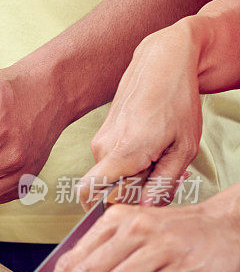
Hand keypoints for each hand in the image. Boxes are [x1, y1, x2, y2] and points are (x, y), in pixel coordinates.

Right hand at [77, 26, 201, 208]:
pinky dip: (132, 165)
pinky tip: (154, 150)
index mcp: (123, 152)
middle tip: (166, 180)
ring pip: (112, 176)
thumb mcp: (183, 148)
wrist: (161, 62)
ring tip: (163, 159)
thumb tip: (143, 209)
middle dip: (134, 193)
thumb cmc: (175, 99)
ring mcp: (100, 141)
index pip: (89, 194)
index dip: (106, 209)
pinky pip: (113, 163)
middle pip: (109, 190)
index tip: (132, 209)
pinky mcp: (103, 136)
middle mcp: (103, 148)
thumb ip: (162, 184)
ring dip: (136, 177)